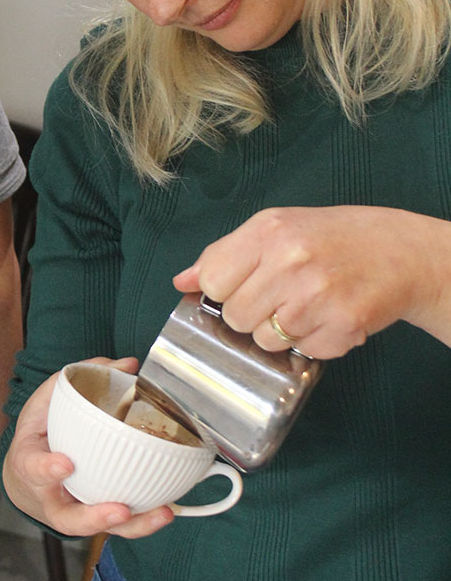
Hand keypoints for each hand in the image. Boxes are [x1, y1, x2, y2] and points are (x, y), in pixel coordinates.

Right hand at [1, 359, 174, 540]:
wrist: (29, 472)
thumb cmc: (39, 434)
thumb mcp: (47, 401)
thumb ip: (81, 378)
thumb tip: (127, 364)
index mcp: (31, 465)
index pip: (34, 468)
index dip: (47, 469)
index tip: (65, 464)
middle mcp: (51, 497)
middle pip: (69, 518)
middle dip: (94, 516)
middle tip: (119, 508)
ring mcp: (74, 512)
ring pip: (101, 529)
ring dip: (132, 525)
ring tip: (160, 513)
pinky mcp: (96, 518)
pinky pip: (121, 526)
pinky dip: (144, 520)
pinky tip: (168, 509)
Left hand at [173, 205, 450, 359]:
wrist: (399, 252)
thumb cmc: (331, 238)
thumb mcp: (276, 228)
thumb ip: (224, 254)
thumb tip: (181, 282)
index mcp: (268, 231)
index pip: (213, 281)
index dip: (223, 291)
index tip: (242, 286)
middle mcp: (290, 261)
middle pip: (236, 317)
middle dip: (252, 313)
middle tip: (280, 295)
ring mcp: (317, 296)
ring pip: (265, 340)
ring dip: (281, 331)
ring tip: (306, 305)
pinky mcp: (343, 326)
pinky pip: (301, 352)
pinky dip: (311, 342)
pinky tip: (328, 316)